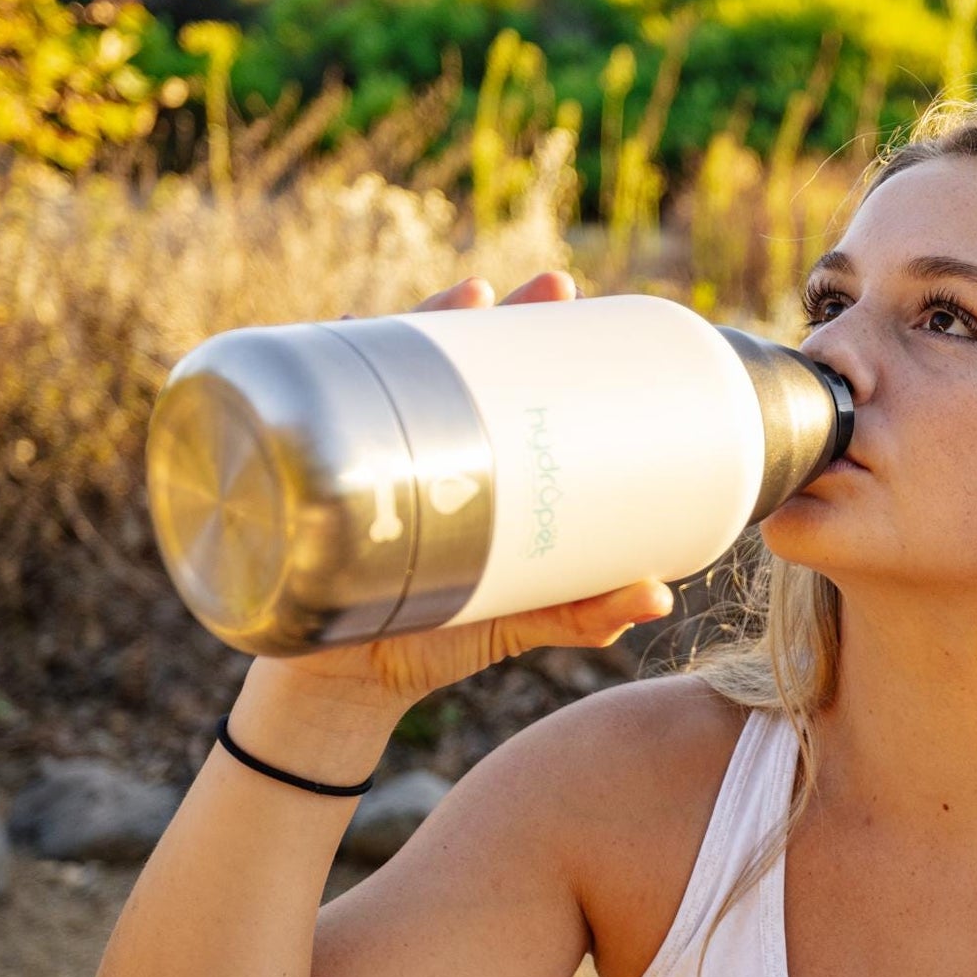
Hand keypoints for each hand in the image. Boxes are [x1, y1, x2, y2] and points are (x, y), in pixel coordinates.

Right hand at [236, 272, 674, 749]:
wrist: (348, 686)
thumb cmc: (439, 640)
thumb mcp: (521, 620)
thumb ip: (585, 612)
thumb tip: (661, 598)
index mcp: (474, 465)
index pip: (502, 381)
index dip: (533, 334)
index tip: (571, 296)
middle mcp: (419, 446)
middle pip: (454, 360)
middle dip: (495, 313)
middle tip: (541, 289)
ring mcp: (366, 455)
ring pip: (390, 367)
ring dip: (424, 320)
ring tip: (471, 296)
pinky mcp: (317, 478)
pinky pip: (314, 410)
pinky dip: (326, 364)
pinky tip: (348, 332)